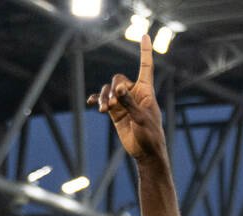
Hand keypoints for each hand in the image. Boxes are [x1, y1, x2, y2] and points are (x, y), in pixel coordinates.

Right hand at [90, 33, 166, 161]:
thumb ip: (130, 103)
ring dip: (104, 97)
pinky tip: (92, 103)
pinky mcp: (116, 112)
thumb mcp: (142, 119)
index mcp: (146, 91)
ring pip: (109, 90)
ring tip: (104, 109)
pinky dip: (97, 100)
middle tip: (113, 104)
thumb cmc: (150, 136)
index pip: (146, 66)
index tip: (145, 35)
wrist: (145, 153)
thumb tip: (118, 89)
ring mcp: (124, 102)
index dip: (145, 51)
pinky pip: (103, 100)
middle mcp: (134, 93)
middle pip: (118, 79)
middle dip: (112, 88)